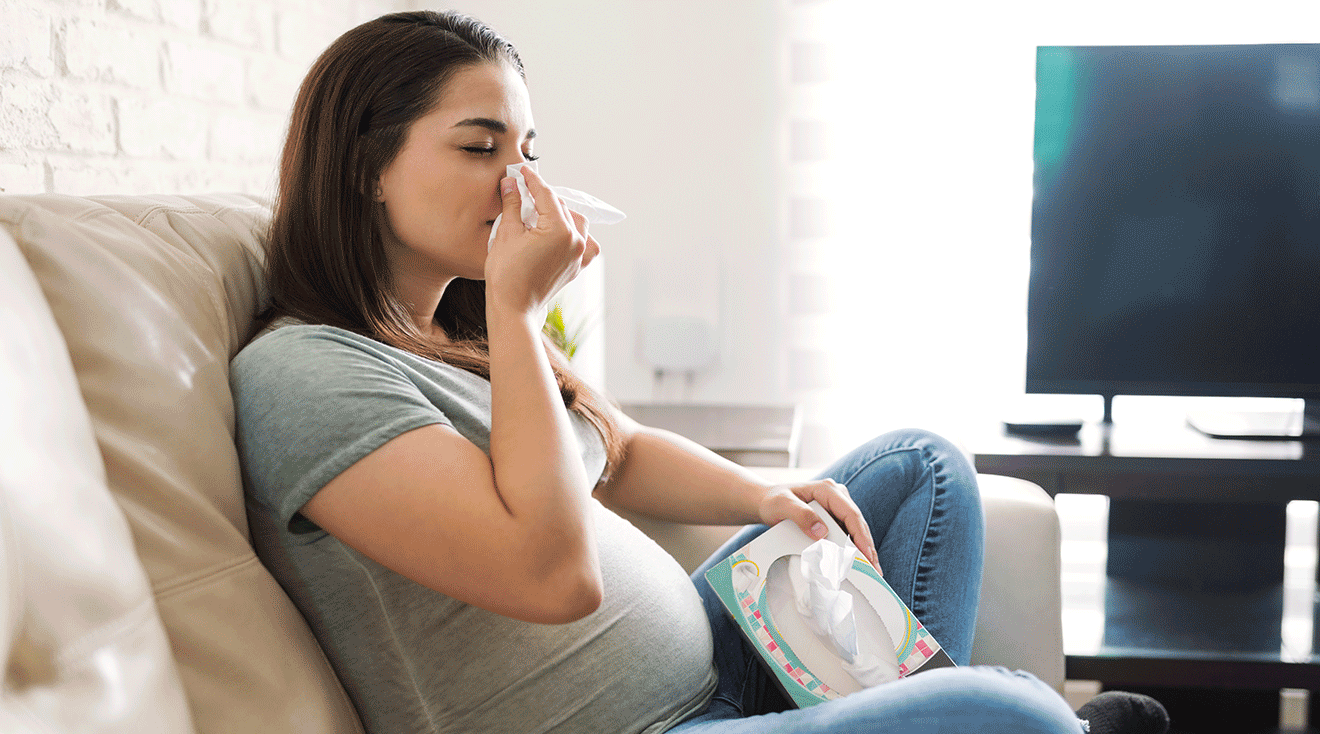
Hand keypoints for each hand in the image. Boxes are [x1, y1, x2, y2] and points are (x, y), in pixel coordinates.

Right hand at [485, 165, 600, 315]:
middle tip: (525, 190)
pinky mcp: (577, 266)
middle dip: (543, 197)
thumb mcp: (506, 233)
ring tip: (540, 212)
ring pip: (576, 222)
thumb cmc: (507, 274)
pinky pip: (586, 244)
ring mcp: (579, 255)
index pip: (546, 195)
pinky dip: (577, 235)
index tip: (522, 171)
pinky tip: (564, 232)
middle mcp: (576, 240)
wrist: (514, 308)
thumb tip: (511, 183)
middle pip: (561, 207)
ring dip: (561, 213)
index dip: (532, 181)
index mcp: (559, 230)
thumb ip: (513, 204)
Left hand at [757, 479, 881, 573]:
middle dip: (867, 548)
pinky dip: (853, 549)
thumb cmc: (774, 501)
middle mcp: (837, 496)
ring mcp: (837, 507)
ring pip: (855, 530)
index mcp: (828, 490)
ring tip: (872, 572)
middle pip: (858, 524)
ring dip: (863, 551)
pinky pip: (847, 534)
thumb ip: (801, 515)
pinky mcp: (834, 517)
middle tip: (875, 571)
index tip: (867, 555)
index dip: (861, 536)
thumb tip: (822, 532)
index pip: (851, 514)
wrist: (767, 502)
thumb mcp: (783, 505)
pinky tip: (857, 564)